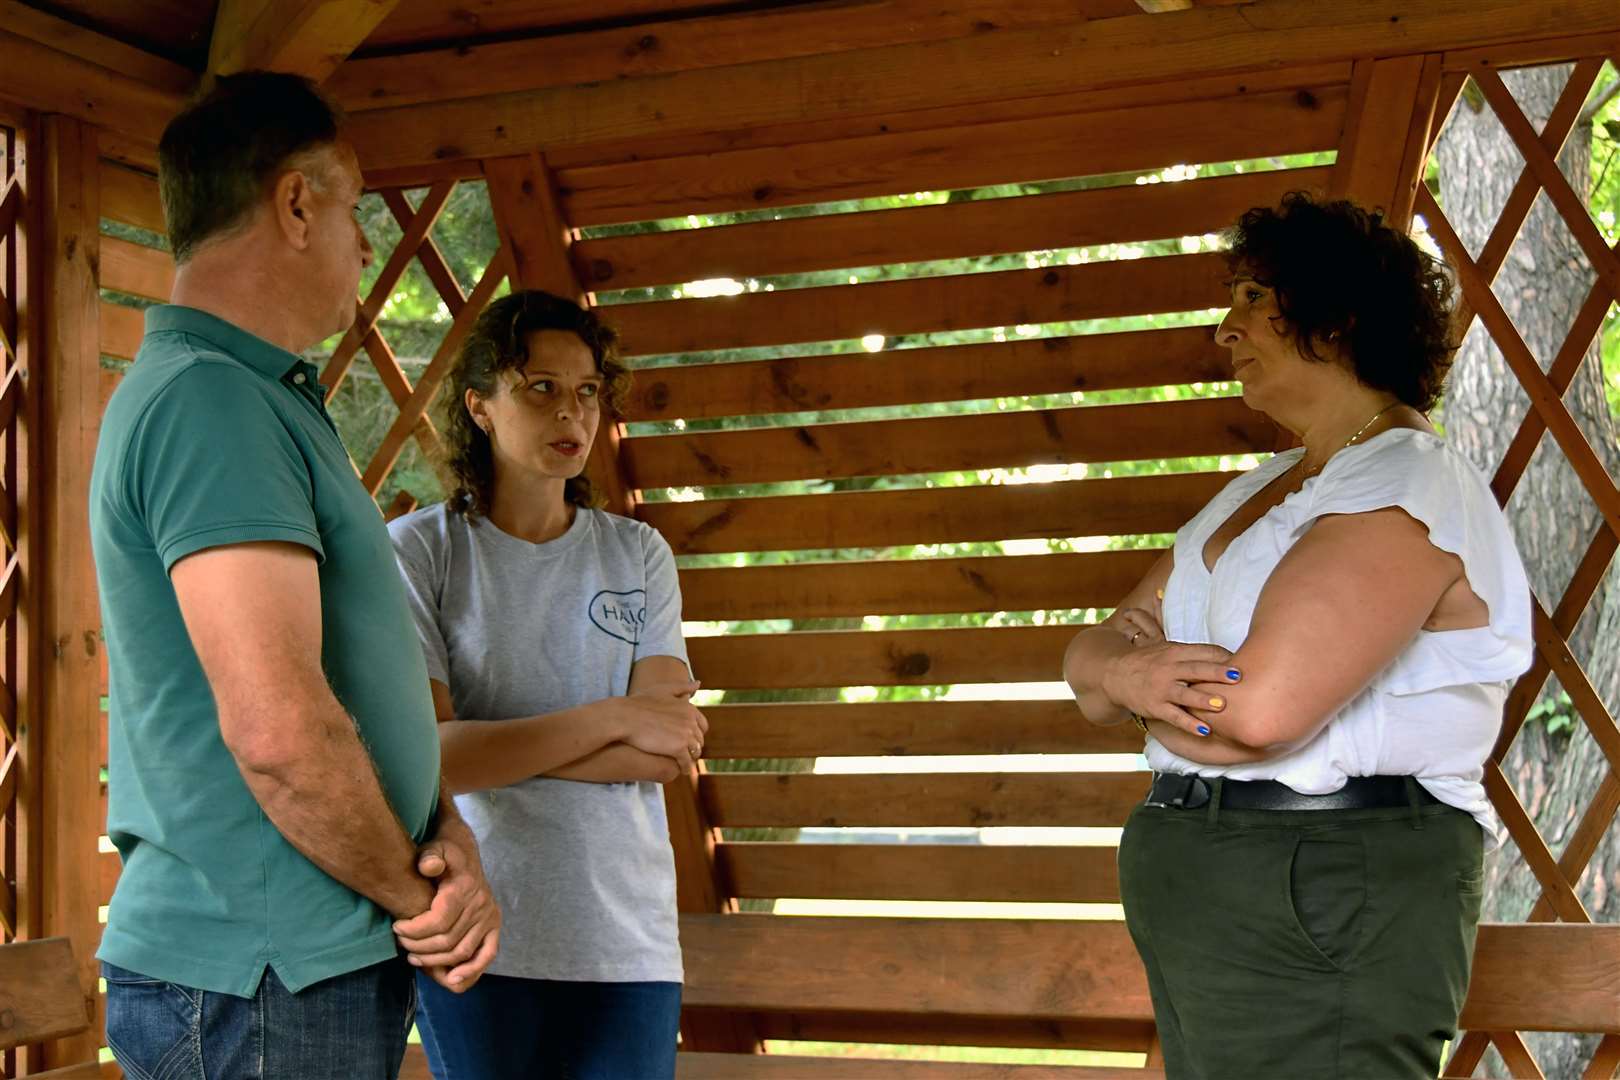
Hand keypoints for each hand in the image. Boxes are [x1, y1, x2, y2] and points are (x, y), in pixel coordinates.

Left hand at [394, 818, 500, 992]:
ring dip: (436, 962)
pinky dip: (472, 971)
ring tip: (414, 958)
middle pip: (447, 941)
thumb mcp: (434, 848)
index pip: (438, 922)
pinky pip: (486, 955)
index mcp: (465, 889)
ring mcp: (489, 919)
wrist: (465, 855)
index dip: (414, 930)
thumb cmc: (444, 854)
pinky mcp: (494, 928)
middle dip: (419, 947)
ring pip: (461, 952)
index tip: (396, 927)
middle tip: (401, 944)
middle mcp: (481, 906)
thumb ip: (430, 856)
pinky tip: (452, 981)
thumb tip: (428, 867)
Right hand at [618, 680, 707, 769]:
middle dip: (693, 747)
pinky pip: (686, 762)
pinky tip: (681, 770)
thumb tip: (698, 684)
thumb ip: (682, 687)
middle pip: (699, 740)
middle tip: (685, 754)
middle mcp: (691, 720)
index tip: (687, 740)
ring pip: (695, 752)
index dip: (695, 734)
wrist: (624, 717)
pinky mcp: (678, 748)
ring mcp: (686, 735)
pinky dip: (685, 767)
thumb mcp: (662, 690)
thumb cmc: (638, 703)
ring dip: (691, 758)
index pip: (702, 726)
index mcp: (689, 708)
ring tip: (684, 764)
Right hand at [1100, 609, 1240, 736]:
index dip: (1222, 656)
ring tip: (1222, 705)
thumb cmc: (1149, 661)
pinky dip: (1189, 724)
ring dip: (1203, 699)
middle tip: (1238, 676)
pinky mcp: (1155, 707)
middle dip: (1216, 672)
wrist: (1114, 674)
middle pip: (1195, 669)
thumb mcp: (1167, 649)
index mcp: (1175, 651)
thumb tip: (1228, 654)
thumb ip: (1193, 652)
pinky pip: (1174, 716)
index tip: (1244, 660)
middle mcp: (1168, 668)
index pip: (1202, 651)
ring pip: (1185, 694)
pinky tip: (1205, 731)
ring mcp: (1161, 689)